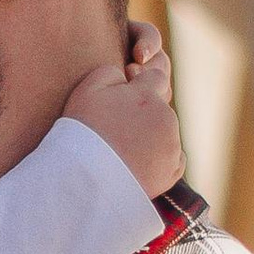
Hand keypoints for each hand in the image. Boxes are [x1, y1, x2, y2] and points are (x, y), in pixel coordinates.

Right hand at [62, 23, 181, 199]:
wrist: (86, 181)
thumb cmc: (82, 132)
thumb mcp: (87, 91)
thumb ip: (110, 73)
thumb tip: (125, 75)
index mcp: (147, 95)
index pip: (153, 77)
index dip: (138, 86)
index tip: (122, 99)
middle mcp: (166, 118)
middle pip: (159, 108)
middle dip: (144, 114)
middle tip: (116, 130)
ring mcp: (172, 146)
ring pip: (165, 133)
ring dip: (150, 137)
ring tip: (120, 152)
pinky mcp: (171, 172)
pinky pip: (171, 160)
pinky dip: (157, 161)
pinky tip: (134, 166)